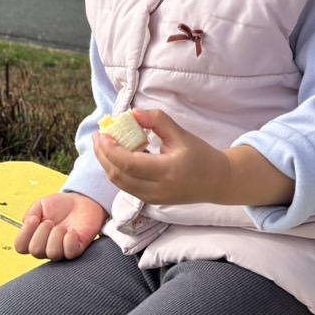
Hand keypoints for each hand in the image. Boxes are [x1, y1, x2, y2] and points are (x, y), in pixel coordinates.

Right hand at [14, 191, 106, 260]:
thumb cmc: (60, 206)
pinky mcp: (76, 250)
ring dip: (56, 235)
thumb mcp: (41, 205)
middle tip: (50, 221)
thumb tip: (27, 223)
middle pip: (36, 251)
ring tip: (62, 227)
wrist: (81, 202)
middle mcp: (45, 248)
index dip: (25, 233)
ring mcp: (61, 251)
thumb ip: (30, 214)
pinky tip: (72, 230)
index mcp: (34, 238)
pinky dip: (70, 239)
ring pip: (53, 253)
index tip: (34, 219)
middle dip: (42, 232)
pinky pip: (70, 252)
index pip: (20, 247)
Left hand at [94, 108, 234, 205]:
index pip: (129, 164)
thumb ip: (157, 121)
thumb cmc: (201, 156)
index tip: (103, 134)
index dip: (111, 150)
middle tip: (98, 136)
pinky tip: (117, 156)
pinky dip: (117, 171)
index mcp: (167, 171)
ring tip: (103, 144)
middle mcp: (157, 189)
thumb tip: (133, 113)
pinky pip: (126, 187)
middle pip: (119, 176)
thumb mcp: (181, 134)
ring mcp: (153, 199)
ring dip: (107, 164)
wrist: (216, 182)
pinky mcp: (150, 201)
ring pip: (119, 183)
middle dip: (103, 156)